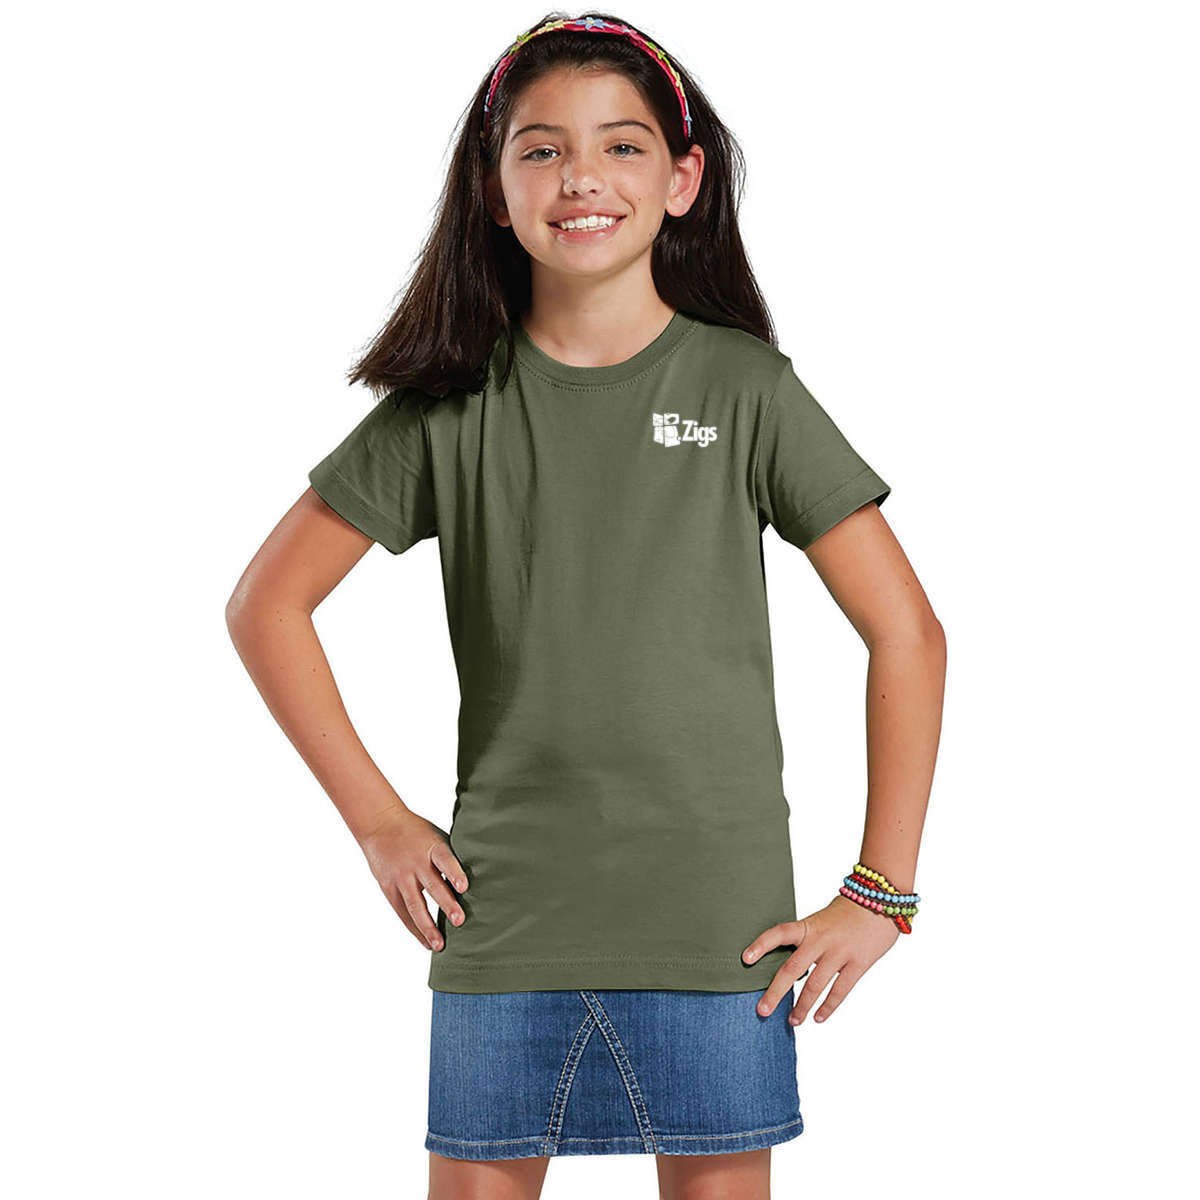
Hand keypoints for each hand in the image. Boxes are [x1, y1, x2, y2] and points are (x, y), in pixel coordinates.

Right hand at [357, 809, 467, 951]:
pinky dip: (415, 929)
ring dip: (428, 927)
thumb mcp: (436, 836)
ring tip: (440, 945)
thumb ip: (452, 856)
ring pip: (415, 905)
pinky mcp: (389, 888)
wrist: (380, 825)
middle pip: (432, 886)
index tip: (464, 887)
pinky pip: (403, 913)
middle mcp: (416, 863)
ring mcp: (401, 877)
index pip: (445, 859)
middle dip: (446, 904)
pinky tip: (427, 943)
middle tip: (459, 921)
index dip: (454, 873)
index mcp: (432, 847)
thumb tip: (480, 876)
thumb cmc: (417, 832)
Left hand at [742, 894, 899, 1023]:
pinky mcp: (859, 964)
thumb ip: (808, 939)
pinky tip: (818, 1018)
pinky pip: (840, 991)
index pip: (779, 933)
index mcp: (809, 926)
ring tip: (792, 1021)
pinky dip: (828, 1007)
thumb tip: (790, 965)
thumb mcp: (822, 920)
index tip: (745, 959)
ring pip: (815, 985)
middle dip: (776, 992)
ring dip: (802, 1006)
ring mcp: (840, 953)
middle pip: (792, 969)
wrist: (881, 902)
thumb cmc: (848, 912)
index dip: (761, 944)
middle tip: (762, 1010)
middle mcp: (821, 940)